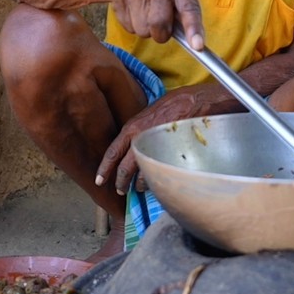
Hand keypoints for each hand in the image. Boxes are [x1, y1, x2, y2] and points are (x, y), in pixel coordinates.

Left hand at [95, 86, 215, 195]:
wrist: (195, 102)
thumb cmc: (174, 104)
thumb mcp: (150, 114)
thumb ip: (140, 130)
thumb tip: (135, 143)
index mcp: (132, 128)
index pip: (113, 152)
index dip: (104, 168)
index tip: (98, 180)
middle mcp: (139, 139)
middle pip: (124, 168)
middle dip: (121, 182)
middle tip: (120, 191)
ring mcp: (154, 148)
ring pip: (140, 173)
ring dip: (138, 184)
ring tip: (139, 189)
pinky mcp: (168, 155)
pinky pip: (157, 172)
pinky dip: (154, 180)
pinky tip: (156, 183)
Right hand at [109, 0, 205, 48]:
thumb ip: (187, 13)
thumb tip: (195, 44)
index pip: (188, 7)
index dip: (193, 28)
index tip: (197, 46)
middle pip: (160, 23)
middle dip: (162, 33)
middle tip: (161, 25)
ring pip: (143, 30)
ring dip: (147, 30)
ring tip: (146, 13)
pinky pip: (130, 28)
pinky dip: (134, 26)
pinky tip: (135, 11)